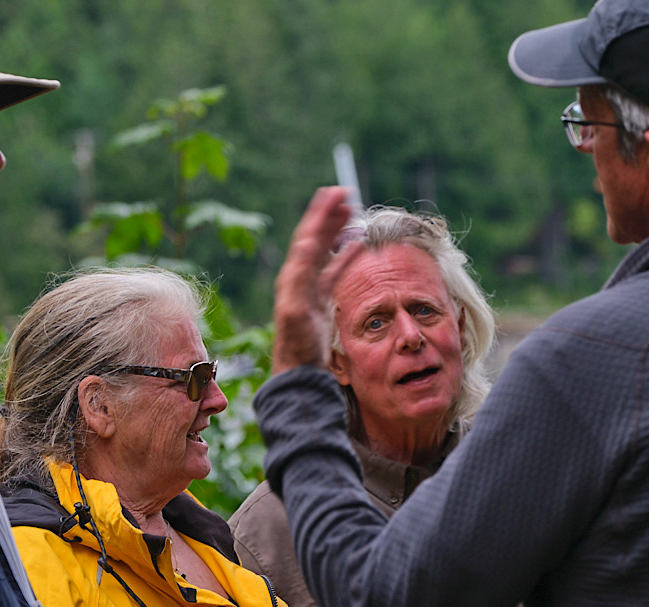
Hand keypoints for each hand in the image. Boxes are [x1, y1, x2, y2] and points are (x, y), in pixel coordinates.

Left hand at [271, 186, 361, 372]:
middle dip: (328, 215)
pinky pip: (332, 269)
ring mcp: (309, 289)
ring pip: (324, 251)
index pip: (308, 237)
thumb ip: (301, 279)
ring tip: (349, 212)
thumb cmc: (297, 345)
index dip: (321, 214)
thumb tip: (305, 247)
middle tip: (344, 194)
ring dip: (336, 230)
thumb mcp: (297, 311)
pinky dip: (344, 255)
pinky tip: (355, 246)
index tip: (335, 192)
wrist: (299, 373)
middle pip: (314, 238)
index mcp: (293, 277)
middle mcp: (298, 279)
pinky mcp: (318, 300)